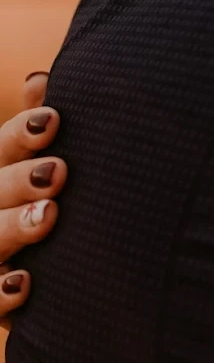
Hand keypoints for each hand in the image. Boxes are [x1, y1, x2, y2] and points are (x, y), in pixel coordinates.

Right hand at [0, 72, 63, 322]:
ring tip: (48, 216)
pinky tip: (24, 283)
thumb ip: (39, 127)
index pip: (3, 147)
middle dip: (19, 180)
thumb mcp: (42, 164)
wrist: (50, 274)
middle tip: (59, 171)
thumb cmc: (46, 203)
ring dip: (12, 228)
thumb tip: (41, 79)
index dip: (21, 133)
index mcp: (4, 174)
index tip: (54, 119)